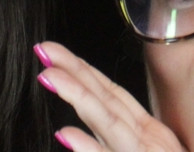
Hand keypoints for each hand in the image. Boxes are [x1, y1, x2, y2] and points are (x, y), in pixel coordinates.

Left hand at [33, 41, 185, 151]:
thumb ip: (115, 143)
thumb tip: (78, 132)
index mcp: (148, 134)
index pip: (111, 94)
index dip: (84, 70)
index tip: (54, 54)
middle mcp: (148, 141)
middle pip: (108, 99)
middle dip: (75, 72)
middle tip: (45, 51)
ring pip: (110, 122)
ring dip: (80, 97)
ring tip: (50, 77)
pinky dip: (90, 149)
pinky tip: (66, 136)